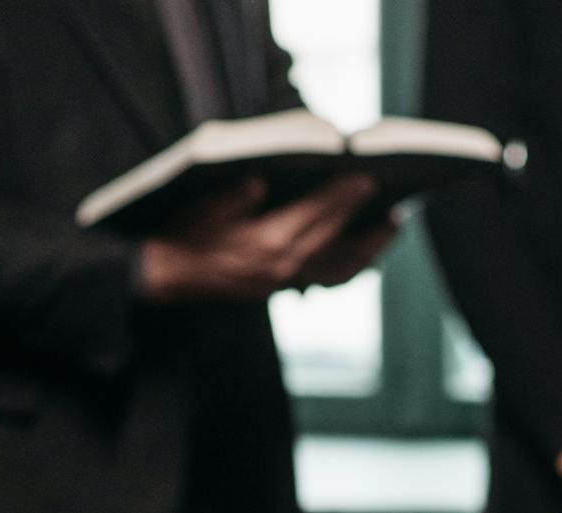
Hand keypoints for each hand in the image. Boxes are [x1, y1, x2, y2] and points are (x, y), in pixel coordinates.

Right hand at [138, 172, 376, 301]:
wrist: (170, 274)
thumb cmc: (185, 231)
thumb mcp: (205, 206)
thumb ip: (235, 195)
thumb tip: (260, 183)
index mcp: (267, 242)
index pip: (317, 213)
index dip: (344, 194)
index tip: (368, 176)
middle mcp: (282, 265)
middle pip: (334, 237)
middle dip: (362, 214)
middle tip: (389, 194)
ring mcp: (283, 281)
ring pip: (340, 267)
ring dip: (369, 247)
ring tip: (392, 226)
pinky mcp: (280, 287)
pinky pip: (326, 279)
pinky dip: (350, 265)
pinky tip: (364, 250)